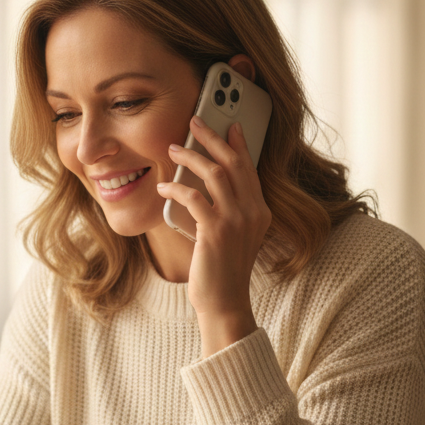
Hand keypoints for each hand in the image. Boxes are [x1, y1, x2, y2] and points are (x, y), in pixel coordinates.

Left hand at [158, 115, 270, 355]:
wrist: (224, 303)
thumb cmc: (220, 271)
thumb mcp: (230, 237)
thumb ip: (226, 212)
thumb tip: (201, 185)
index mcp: (260, 212)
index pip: (249, 169)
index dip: (238, 145)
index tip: (229, 125)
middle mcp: (253, 213)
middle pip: (234, 163)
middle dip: (213, 138)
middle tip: (195, 121)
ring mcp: (236, 221)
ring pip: (215, 174)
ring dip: (191, 157)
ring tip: (173, 148)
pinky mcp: (216, 231)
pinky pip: (194, 197)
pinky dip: (176, 187)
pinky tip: (163, 185)